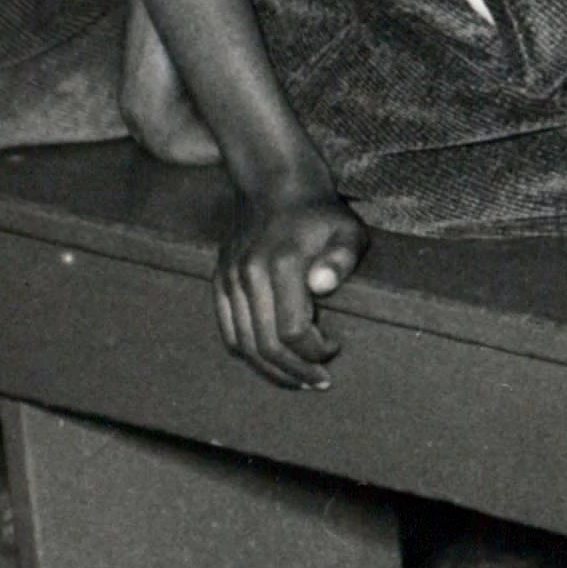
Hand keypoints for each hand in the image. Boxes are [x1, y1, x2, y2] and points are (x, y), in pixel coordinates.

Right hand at [216, 186, 363, 385]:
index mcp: (281, 264)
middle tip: (320, 382)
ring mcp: (228, 278)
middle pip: (265, 344)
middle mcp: (247, 274)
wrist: (274, 185)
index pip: (292, 330)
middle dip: (295, 371)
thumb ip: (342, 258)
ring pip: (243, 344)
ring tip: (299, 381)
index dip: (315, 350)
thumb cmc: (320, 214)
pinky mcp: (219, 281)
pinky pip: (228, 331)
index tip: (336, 348)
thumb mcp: (348, 229)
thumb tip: (322, 286)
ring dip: (271, 370)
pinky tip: (271, 362)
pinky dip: (248, 353)